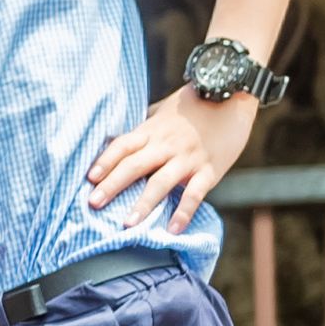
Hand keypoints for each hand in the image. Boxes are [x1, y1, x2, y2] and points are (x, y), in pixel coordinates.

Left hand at [80, 87, 261, 238]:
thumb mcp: (164, 111)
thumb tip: (121, 139)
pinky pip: (194, 193)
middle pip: (134, 165)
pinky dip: (183, 212)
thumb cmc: (195, 104)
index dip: (105, 161)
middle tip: (93, 204)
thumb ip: (145, 127)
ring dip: (143, 204)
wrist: (235, 95)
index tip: (89, 178)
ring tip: (127, 224)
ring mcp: (188, 158)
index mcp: (152, 130)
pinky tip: (173, 230)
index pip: (123, 145)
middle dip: (112, 185)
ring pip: (161, 182)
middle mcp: (166, 145)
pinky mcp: (210, 169)